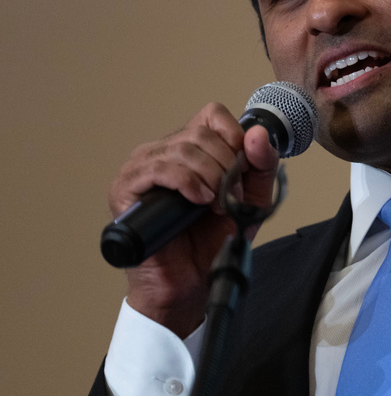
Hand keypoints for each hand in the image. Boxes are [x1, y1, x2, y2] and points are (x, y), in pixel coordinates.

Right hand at [109, 103, 278, 336]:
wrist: (191, 281)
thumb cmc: (213, 240)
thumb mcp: (251, 198)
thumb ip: (261, 165)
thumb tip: (258, 133)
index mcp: (190, 149)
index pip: (211, 114)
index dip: (233, 133)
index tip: (244, 162)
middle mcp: (163, 152)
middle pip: (201, 132)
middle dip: (227, 165)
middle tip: (231, 196)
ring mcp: (141, 168)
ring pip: (183, 148)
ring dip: (211, 176)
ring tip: (216, 204)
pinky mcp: (125, 189)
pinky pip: (158, 168)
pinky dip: (187, 182)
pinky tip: (199, 200)